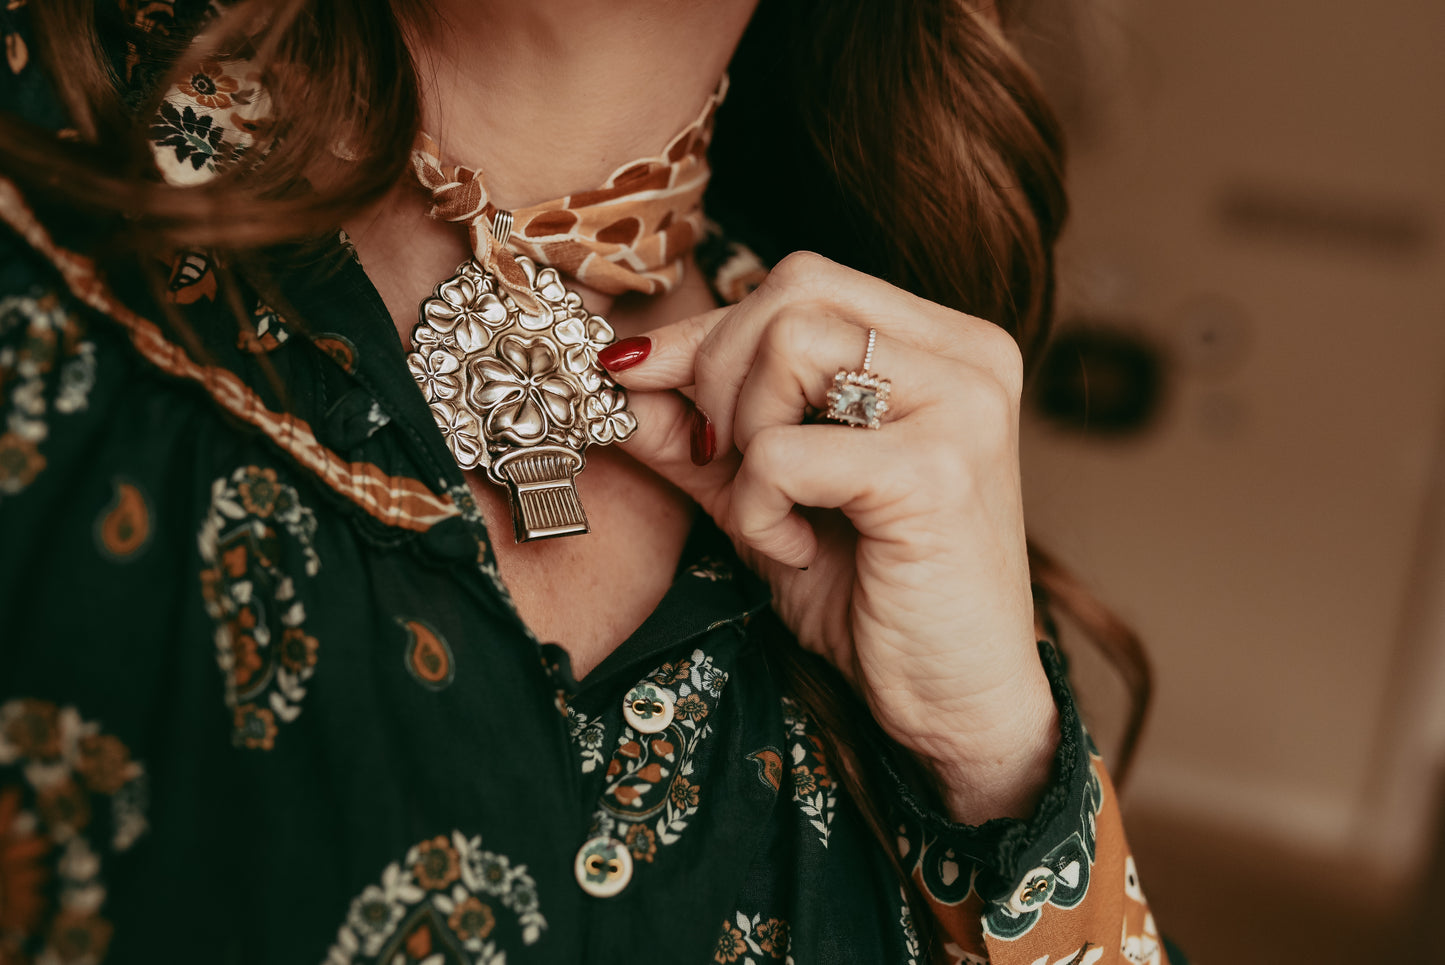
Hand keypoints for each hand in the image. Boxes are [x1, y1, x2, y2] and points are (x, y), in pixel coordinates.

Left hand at [603, 252, 1058, 822]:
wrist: (955, 700)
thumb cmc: (874, 592)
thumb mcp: (770, 492)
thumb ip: (701, 428)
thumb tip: (615, 374)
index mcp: (944, 344)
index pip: (804, 281)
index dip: (710, 330)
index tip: (645, 381)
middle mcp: (969, 357)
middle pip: (793, 293)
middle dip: (720, 375)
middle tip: (724, 458)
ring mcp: (961, 408)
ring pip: (789, 348)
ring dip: (745, 437)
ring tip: (776, 508)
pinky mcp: (935, 473)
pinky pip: (784, 451)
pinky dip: (759, 507)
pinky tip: (797, 549)